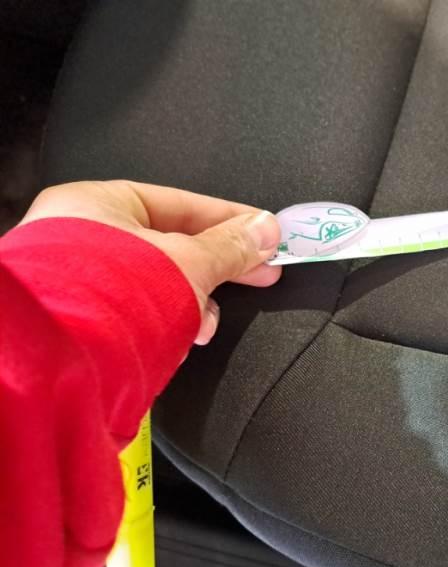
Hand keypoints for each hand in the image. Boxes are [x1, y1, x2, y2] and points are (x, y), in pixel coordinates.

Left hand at [20, 180, 281, 344]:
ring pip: (160, 282)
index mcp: (97, 205)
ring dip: (194, 303)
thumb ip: (231, 246)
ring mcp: (81, 281)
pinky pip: (141, 311)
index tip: (263, 231)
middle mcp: (81, 237)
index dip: (229, 218)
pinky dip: (169, 322)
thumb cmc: (109, 297)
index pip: (180, 203)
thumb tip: (264, 231)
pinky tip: (183, 338)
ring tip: (206, 322)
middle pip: (172, 244)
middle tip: (260, 273)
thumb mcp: (189, 262)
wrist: (63, 362)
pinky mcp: (87, 320)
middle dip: (217, 267)